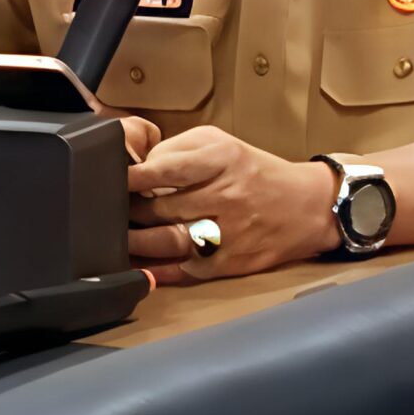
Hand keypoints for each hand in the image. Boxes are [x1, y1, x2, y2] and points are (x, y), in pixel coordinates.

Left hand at [127, 126, 339, 284]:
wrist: (307, 207)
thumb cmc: (254, 171)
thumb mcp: (221, 143)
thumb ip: (178, 149)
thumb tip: (140, 168)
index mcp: (221, 160)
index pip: (164, 168)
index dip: (130, 176)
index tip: (107, 178)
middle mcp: (225, 196)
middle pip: (159, 207)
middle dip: (128, 210)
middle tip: (106, 210)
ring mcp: (227, 233)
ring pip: (167, 241)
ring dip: (135, 242)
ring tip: (115, 238)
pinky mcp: (229, 262)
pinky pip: (184, 269)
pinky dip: (157, 271)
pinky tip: (138, 267)